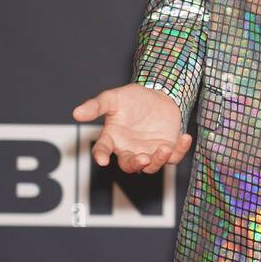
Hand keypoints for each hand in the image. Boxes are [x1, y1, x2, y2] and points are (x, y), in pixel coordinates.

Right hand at [71, 83, 192, 174]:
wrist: (158, 94)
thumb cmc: (132, 98)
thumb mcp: (113, 98)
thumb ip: (96, 106)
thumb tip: (75, 113)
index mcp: (113, 139)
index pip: (103, 151)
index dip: (101, 156)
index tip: (102, 160)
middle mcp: (129, 149)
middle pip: (129, 165)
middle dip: (136, 164)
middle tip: (143, 157)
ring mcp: (149, 151)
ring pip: (151, 166)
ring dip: (158, 160)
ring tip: (164, 148)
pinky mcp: (167, 149)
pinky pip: (174, 157)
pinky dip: (180, 150)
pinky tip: (185, 137)